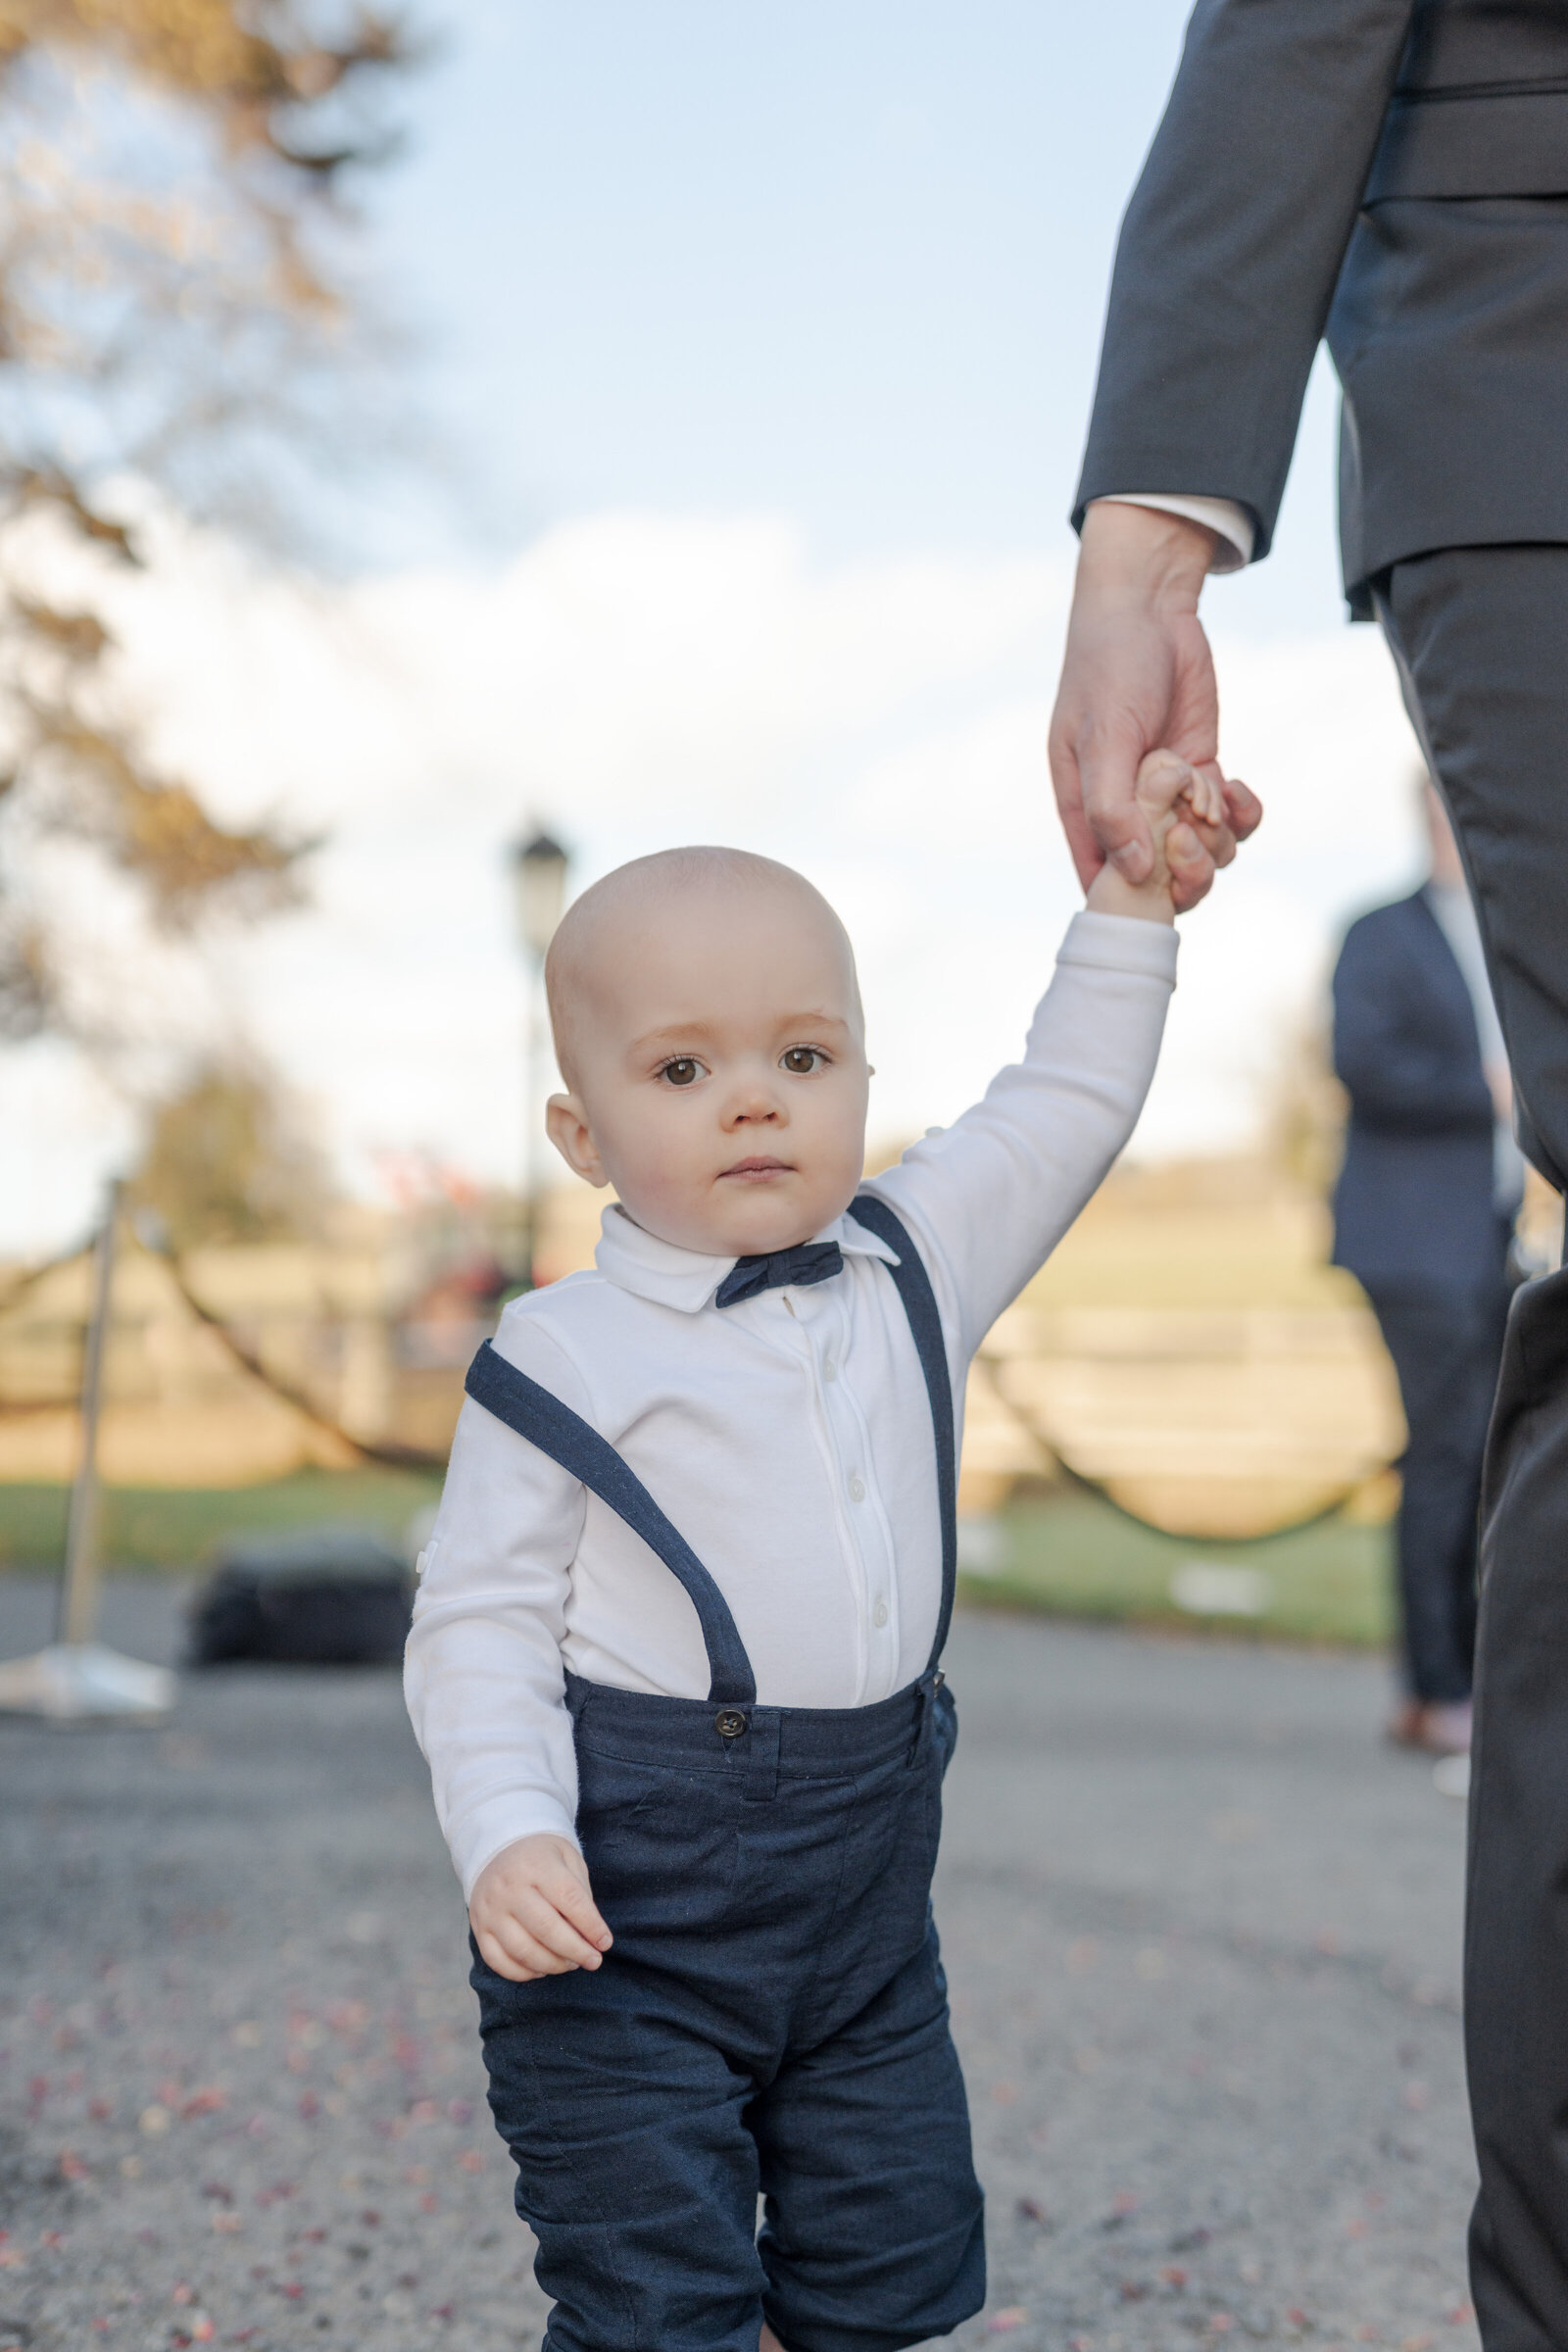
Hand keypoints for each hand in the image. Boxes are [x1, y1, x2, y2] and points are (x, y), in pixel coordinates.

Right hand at [469, 1833, 612, 1982]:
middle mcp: (509, 1887)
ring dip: (553, 1965)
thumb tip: (591, 1936)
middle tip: (593, 1961)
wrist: (497, 1848)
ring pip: (523, 1951)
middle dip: (575, 1951)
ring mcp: (490, 1910)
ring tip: (571, 1964)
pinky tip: (543, 1968)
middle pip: (546, 1929)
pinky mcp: (479, 1929)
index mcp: (536, 1864)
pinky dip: (525, 1973)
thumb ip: (580, 1893)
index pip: (569, 1899)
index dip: (591, 1925)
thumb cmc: (542, 1857)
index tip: (605, 1943)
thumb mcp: (567, 1858)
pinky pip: (500, 1962)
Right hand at [1049, 502, 1261, 909]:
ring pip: (1203, 855)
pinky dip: (1242, 814)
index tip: (1159, 874)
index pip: (1105, 882)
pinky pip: (1231, 820)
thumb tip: (1135, 875)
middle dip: (1187, 870)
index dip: (1134, 895)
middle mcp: (1126, 811)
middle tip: (1194, 828)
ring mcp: (1167, 796)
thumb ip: (1111, 808)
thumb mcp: (1103, 739)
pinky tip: (1237, 786)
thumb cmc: (1109, 670)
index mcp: (1086, 811)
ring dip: (1219, 838)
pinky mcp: (1202, 774)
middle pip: (1163, 881)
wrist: (1148, 611)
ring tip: (1210, 793)